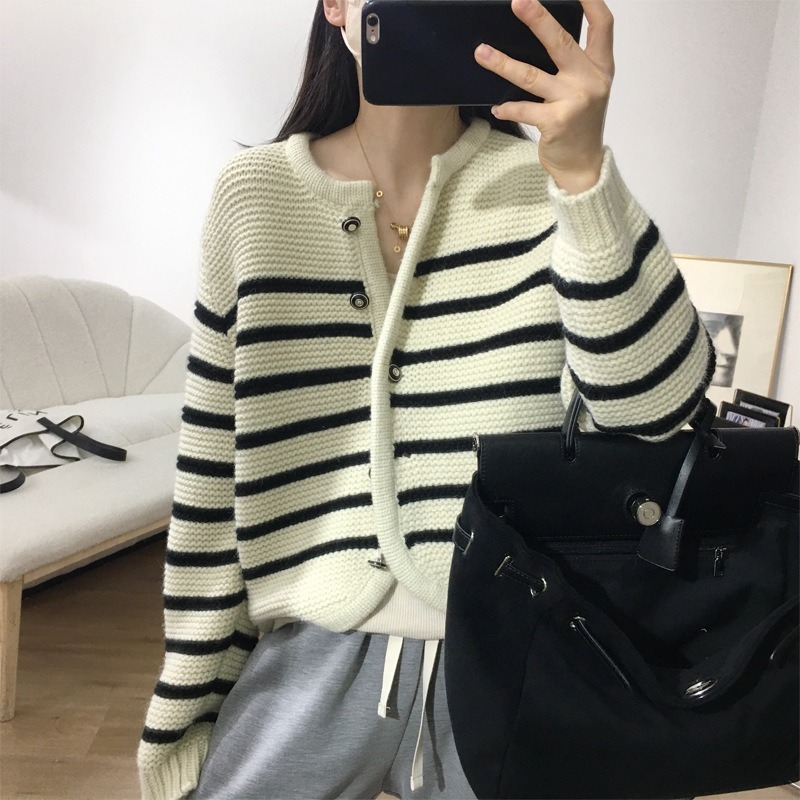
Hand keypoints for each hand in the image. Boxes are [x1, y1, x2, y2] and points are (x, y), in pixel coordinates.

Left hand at [475, 0, 614, 193]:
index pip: (602, 24)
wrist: (583, 165)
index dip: (591, 0)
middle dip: (538, 19)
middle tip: (518, 1)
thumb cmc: (580, 125)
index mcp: (601, 67)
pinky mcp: (556, 123)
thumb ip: (574, 64)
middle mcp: (590, 81)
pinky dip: (507, 107)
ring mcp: (574, 102)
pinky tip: (496, 107)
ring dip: (503, 64)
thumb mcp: (587, 89)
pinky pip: (523, 109)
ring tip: (481, 52)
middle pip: (561, 42)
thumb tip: (540, 35)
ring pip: (531, 76)